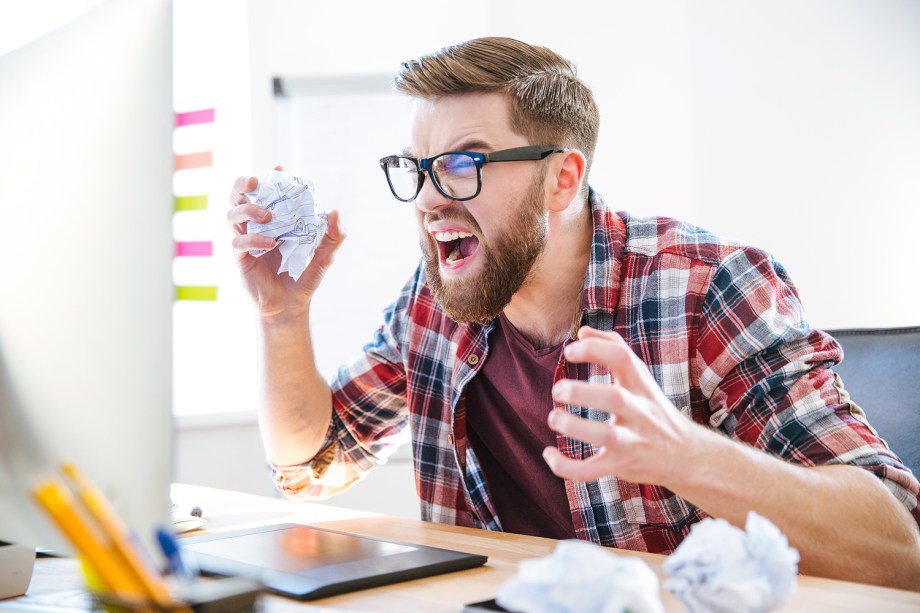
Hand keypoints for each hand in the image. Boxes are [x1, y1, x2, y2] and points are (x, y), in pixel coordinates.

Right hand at [227, 166, 345, 315]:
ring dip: (249, 210)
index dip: (271, 178)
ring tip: (267, 216)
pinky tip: (269, 244)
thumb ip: (334, 236)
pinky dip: (253, 239)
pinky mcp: (241, 257)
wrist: (290, 307)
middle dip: (243, 184)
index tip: (280, 169)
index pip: (268, 192)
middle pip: (239, 196)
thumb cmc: (304, 278)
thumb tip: (336, 212)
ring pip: (234, 214)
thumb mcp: (325, 258)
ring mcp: (247, 239)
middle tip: (255, 183)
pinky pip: (239, 242)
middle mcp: (258, 225)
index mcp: (276, 219)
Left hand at [543, 326, 714, 488]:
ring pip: (606, 435)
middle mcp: (639, 411)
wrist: (685, 455)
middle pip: (614, 398)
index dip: (595, 349)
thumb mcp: (640, 376)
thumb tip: (582, 331)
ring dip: (574, 427)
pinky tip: (549, 455)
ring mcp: (632, 440)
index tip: (570, 351)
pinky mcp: (622, 466)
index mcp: (640, 385)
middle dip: (581, 392)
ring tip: (554, 418)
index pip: (622, 358)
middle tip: (558, 390)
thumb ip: (613, 347)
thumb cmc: (652, 408)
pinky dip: (567, 467)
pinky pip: (593, 471)